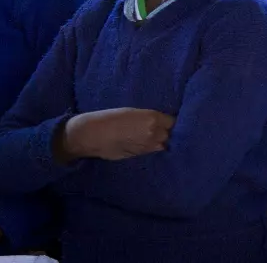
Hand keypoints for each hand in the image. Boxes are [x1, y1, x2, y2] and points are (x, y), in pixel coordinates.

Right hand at [56, 108, 175, 162]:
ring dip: (161, 140)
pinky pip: (153, 150)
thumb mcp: (133, 112)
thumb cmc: (110, 118)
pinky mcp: (141, 154)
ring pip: (163, 143)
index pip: (173, 121)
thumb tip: (160, 123)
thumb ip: (150, 118)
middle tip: (162, 128)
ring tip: (155, 136)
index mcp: (153, 118)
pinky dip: (153, 147)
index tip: (169, 121)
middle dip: (168, 132)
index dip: (171, 122)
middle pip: (171, 134)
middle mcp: (155, 133)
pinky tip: (148, 143)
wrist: (93, 135)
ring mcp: (148, 146)